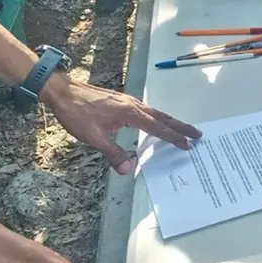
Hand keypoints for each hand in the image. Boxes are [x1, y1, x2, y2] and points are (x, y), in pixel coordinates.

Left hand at [43, 77, 201, 174]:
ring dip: (170, 121)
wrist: (64, 93)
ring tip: (183, 129)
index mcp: (131, 113)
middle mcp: (134, 104)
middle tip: (197, 134)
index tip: (188, 144)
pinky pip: (147, 110)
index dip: (173, 137)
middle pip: (162, 117)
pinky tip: (156, 122)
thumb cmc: (78, 114)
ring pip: (156, 113)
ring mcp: (129, 101)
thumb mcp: (94, 137)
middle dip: (180, 126)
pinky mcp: (122, 101)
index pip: (157, 128)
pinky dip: (158, 118)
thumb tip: (127, 170)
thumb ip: (113, 153)